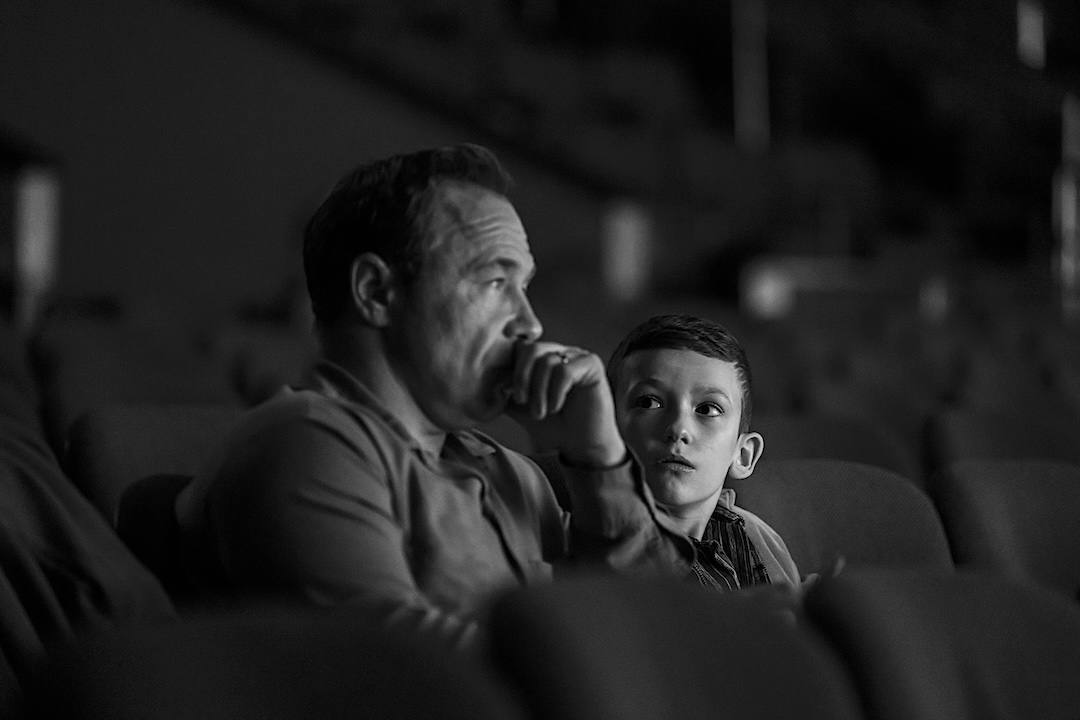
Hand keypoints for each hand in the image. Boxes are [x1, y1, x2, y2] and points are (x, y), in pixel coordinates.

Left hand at [504, 341, 625, 467]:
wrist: (583, 447)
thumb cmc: (555, 428)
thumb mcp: (522, 409)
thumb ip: (505, 394)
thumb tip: (480, 386)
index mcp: (544, 358)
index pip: (520, 347)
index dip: (511, 369)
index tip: (512, 395)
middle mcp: (561, 352)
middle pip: (531, 348)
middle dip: (521, 377)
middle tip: (521, 401)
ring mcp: (577, 356)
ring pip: (547, 361)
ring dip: (539, 391)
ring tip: (541, 413)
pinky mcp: (592, 366)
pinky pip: (565, 370)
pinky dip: (555, 392)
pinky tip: (556, 407)